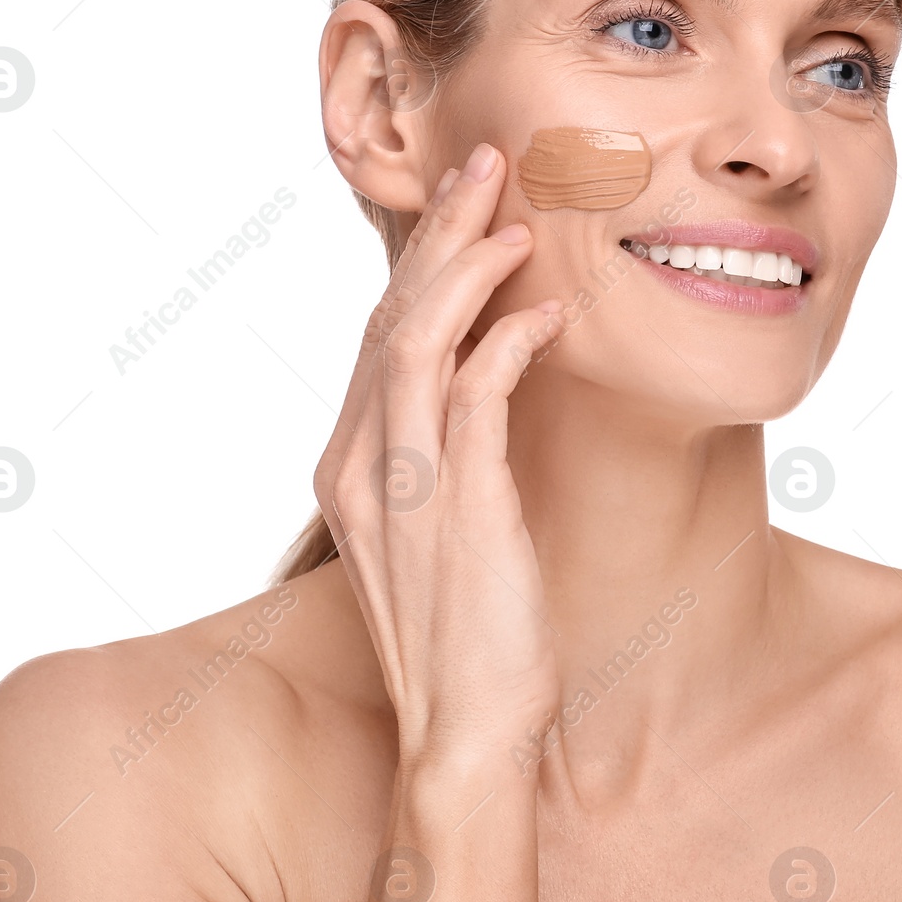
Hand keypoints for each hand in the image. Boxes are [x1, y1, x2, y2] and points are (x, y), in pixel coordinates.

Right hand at [312, 142, 563, 773]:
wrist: (468, 735)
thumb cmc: (471, 632)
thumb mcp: (442, 528)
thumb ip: (444, 452)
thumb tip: (486, 383)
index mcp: (352, 465)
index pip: (380, 335)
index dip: (420, 262)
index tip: (463, 205)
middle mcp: (361, 464)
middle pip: (391, 317)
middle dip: (438, 233)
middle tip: (482, 166)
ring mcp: (402, 485)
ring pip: (418, 339)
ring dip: (466, 267)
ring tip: (512, 215)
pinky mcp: (456, 507)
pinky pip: (477, 397)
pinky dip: (509, 342)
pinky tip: (548, 313)